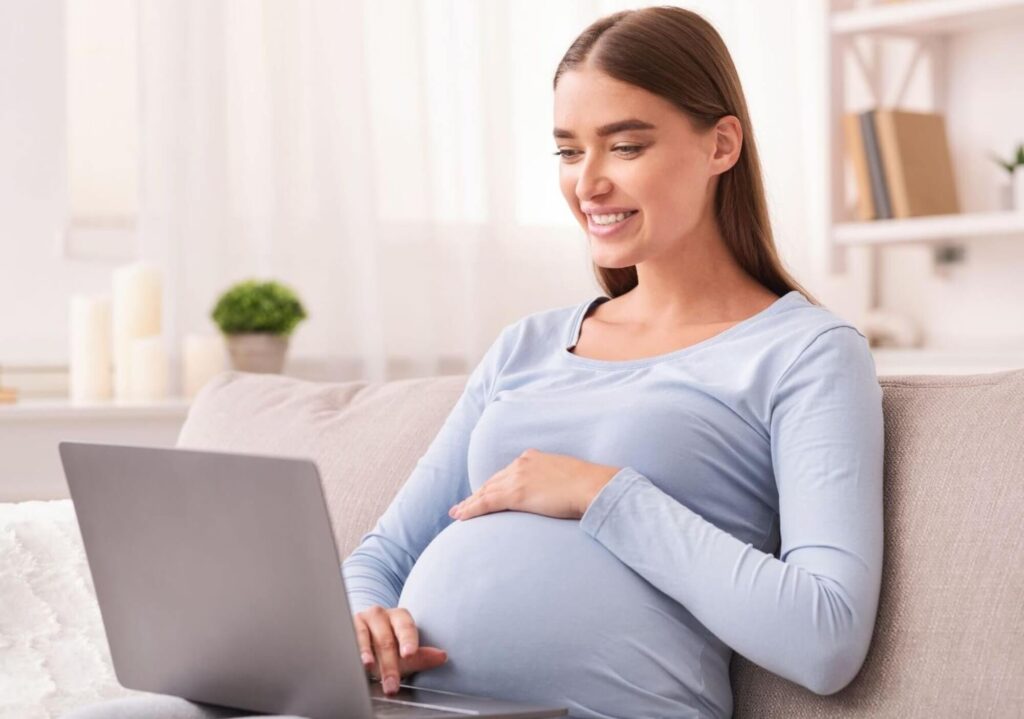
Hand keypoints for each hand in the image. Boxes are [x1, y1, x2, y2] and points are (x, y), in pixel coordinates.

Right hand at [352, 605, 447, 695]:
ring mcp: (362, 619)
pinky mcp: (346, 626)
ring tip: (368, 666)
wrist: (364, 637)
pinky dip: (352, 649)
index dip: (408, 640)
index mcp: (400, 617)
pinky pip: (348, 638)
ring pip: (366, 637)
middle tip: (392, 684)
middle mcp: (380, 614)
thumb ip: (421, 656)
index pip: (406, 627)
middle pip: (386, 639)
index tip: (410, 653)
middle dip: (389, 664)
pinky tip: (353, 659)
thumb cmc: (389, 645)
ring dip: (367, 655)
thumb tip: (442, 656)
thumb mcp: (405, 653)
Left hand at [448, 448, 619, 521]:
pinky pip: (486, 502)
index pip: (507, 474)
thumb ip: (557, 485)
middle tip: (463, 504)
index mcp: (534, 458)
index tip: (485, 492)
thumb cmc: (590, 487)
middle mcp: (521, 464)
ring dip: (469, 503)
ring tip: (457, 513)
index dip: (493, 485)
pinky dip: (471, 509)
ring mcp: (517, 477)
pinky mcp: (516, 493)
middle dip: (477, 493)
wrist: (594, 487)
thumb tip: (558, 496)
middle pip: (492, 481)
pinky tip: (461, 516)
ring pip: (485, 492)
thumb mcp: (569, 479)